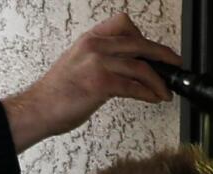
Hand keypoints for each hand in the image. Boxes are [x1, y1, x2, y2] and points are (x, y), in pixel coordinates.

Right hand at [2, 13, 180, 152]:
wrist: (37, 109)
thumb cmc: (56, 94)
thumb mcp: (78, 65)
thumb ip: (100, 61)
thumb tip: (126, 69)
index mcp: (90, 40)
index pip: (123, 24)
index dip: (142, 37)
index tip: (152, 50)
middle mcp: (95, 46)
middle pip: (139, 43)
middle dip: (162, 55)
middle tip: (174, 63)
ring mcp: (98, 63)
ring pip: (140, 66)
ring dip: (158, 80)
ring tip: (165, 90)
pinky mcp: (100, 83)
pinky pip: (134, 86)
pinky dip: (148, 93)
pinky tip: (153, 98)